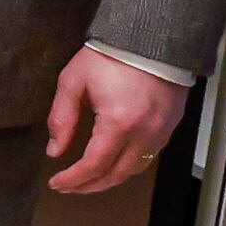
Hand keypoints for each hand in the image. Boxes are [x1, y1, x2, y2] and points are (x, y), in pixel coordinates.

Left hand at [46, 48, 190, 197]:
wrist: (150, 38)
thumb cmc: (110, 56)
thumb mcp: (73, 82)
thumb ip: (61, 118)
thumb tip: (55, 149)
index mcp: (119, 122)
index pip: (94, 165)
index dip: (73, 179)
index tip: (56, 182)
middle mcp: (145, 132)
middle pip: (116, 174)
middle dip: (89, 186)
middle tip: (69, 187)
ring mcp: (161, 130)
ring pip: (134, 169)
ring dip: (109, 179)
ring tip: (87, 180)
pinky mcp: (170, 125)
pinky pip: (149, 156)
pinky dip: (128, 166)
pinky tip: (113, 164)